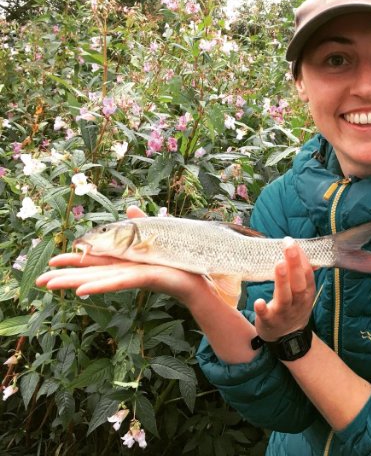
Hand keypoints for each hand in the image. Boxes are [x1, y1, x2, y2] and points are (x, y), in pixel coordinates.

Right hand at [36, 206, 209, 303]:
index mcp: (127, 259)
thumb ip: (140, 224)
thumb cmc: (180, 256)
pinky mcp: (145, 279)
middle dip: (67, 275)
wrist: (201, 272)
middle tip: (41, 281)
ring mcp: (134, 276)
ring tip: (51, 285)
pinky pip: (119, 282)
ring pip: (99, 279)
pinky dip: (100, 285)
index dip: (75, 259)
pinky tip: (81, 291)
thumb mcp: (156, 234)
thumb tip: (130, 207)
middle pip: (92, 272)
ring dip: (74, 282)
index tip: (53, 260)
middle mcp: (127, 269)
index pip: (96, 259)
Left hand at [254, 238, 315, 341]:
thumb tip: (304, 250)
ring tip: (278, 265)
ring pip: (285, 297)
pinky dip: (263, 309)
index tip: (292, 242)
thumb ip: (302, 273)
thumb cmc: (294, 307)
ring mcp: (284, 312)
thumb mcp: (303, 291)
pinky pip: (267, 316)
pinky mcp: (270, 321)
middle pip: (298, 283)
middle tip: (289, 246)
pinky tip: (258, 301)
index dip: (301, 258)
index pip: (307, 273)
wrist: (289, 338)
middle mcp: (298, 302)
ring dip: (282, 281)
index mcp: (306, 291)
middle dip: (294, 264)